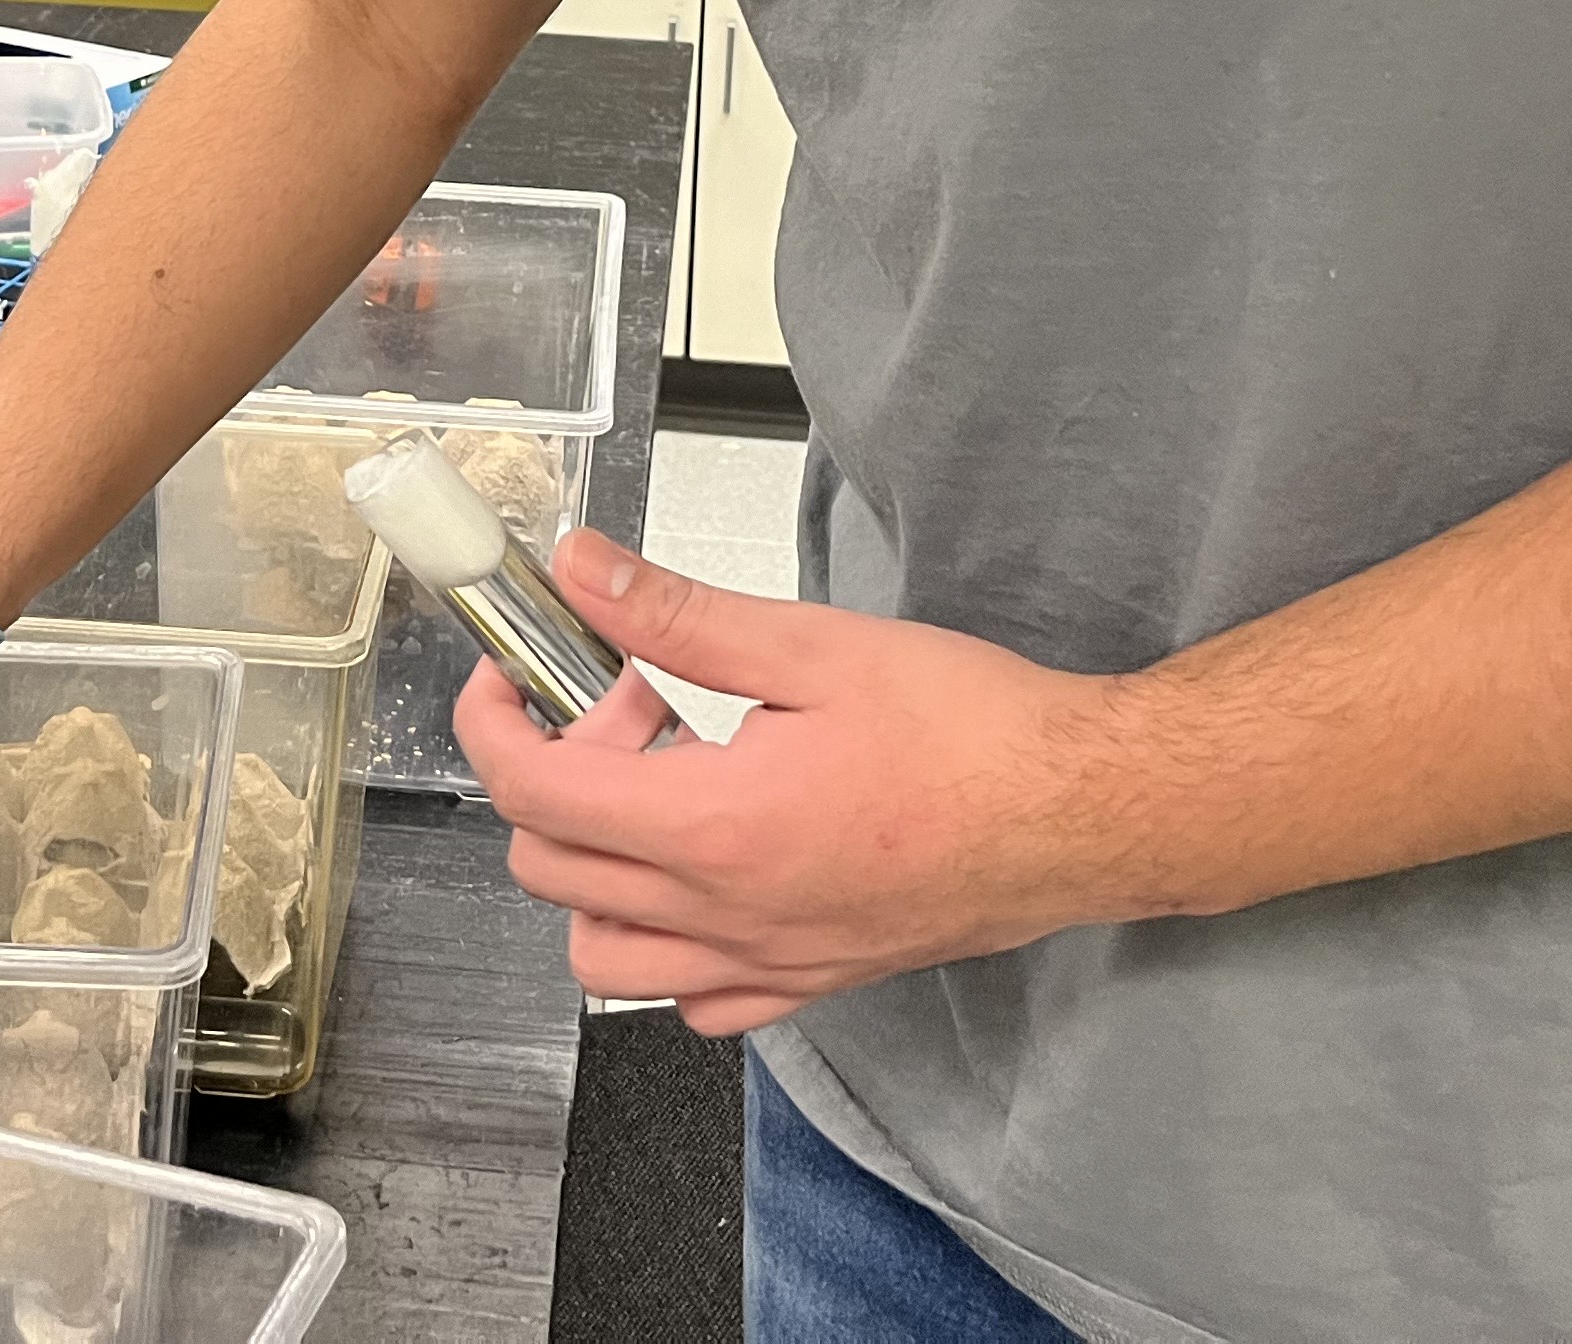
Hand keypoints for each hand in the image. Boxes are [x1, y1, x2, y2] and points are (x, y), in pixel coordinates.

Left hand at [454, 530, 1129, 1034]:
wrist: (1079, 811)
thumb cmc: (973, 733)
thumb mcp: (811, 644)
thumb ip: (676, 614)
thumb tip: (583, 573)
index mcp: (712, 827)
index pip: (532, 794)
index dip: (493, 724)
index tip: (513, 676)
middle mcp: (724, 915)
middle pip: (549, 870)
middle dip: (556, 776)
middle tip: (630, 708)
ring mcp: (765, 962)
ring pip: (604, 954)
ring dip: (593, 873)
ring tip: (659, 791)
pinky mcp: (810, 982)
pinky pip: (694, 998)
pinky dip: (668, 946)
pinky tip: (710, 869)